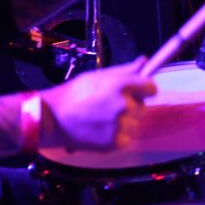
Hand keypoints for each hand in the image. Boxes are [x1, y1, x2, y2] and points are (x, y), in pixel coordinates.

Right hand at [40, 57, 156, 151]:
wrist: (54, 119)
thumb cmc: (75, 93)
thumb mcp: (98, 76)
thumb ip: (124, 70)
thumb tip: (144, 61)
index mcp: (120, 85)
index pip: (150, 88)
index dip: (145, 88)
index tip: (139, 90)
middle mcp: (124, 105)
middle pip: (142, 105)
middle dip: (132, 103)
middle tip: (111, 103)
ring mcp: (121, 126)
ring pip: (135, 121)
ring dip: (125, 120)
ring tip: (104, 117)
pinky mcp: (116, 143)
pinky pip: (127, 136)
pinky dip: (119, 134)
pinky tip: (103, 129)